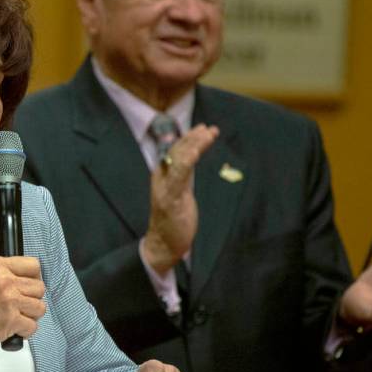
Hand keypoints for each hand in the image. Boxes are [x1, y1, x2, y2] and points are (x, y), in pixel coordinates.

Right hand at [0, 256, 45, 368]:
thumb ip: (5, 274)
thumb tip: (28, 279)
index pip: (33, 265)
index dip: (34, 277)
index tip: (30, 284)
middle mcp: (5, 280)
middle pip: (39, 287)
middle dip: (33, 298)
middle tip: (22, 304)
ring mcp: (9, 300)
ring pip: (40, 307)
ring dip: (31, 315)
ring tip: (18, 316)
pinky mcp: (11, 319)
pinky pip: (33, 325)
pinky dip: (26, 331)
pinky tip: (15, 329)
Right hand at [142, 124, 218, 273]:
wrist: (163, 242)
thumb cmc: (173, 217)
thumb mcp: (181, 190)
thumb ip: (185, 173)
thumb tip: (194, 155)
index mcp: (164, 173)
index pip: (177, 149)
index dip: (190, 137)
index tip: (204, 128)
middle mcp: (162, 176)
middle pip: (177, 151)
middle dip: (193, 138)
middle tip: (209, 129)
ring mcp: (165, 186)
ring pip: (179, 159)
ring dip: (193, 145)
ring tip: (207, 135)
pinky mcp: (170, 198)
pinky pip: (177, 176)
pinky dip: (185, 162)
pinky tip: (194, 154)